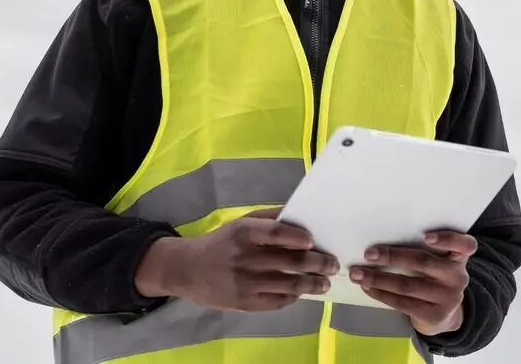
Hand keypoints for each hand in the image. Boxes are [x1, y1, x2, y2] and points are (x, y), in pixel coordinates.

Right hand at [135, 207, 338, 311]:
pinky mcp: (245, 303)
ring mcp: (246, 284)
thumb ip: (269, 218)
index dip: (297, 237)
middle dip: (317, 264)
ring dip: (312, 284)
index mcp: (244, 233)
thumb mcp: (241, 223)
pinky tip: (303, 292)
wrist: (188, 270)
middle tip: (333, 264)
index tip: (313, 241)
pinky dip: (294, 296)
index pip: (275, 233)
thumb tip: (302, 216)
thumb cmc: (221, 242)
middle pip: (289, 262)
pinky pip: (278, 301)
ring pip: (289, 285)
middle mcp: (245, 258)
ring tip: (325, 283)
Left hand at [349, 230, 476, 335]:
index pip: (465, 245)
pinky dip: (382, 294)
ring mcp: (448, 298)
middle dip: (393, 256)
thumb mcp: (439, 264)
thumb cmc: (435, 279)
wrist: (444, 316)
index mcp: (459, 258)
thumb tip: (384, 239)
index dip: (448, 239)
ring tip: (358, 274)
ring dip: (379, 278)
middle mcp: (458, 277)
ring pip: (408, 285)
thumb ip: (426, 251)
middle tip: (370, 253)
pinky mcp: (434, 315)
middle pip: (424, 262)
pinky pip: (402, 303)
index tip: (426, 236)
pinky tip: (368, 287)